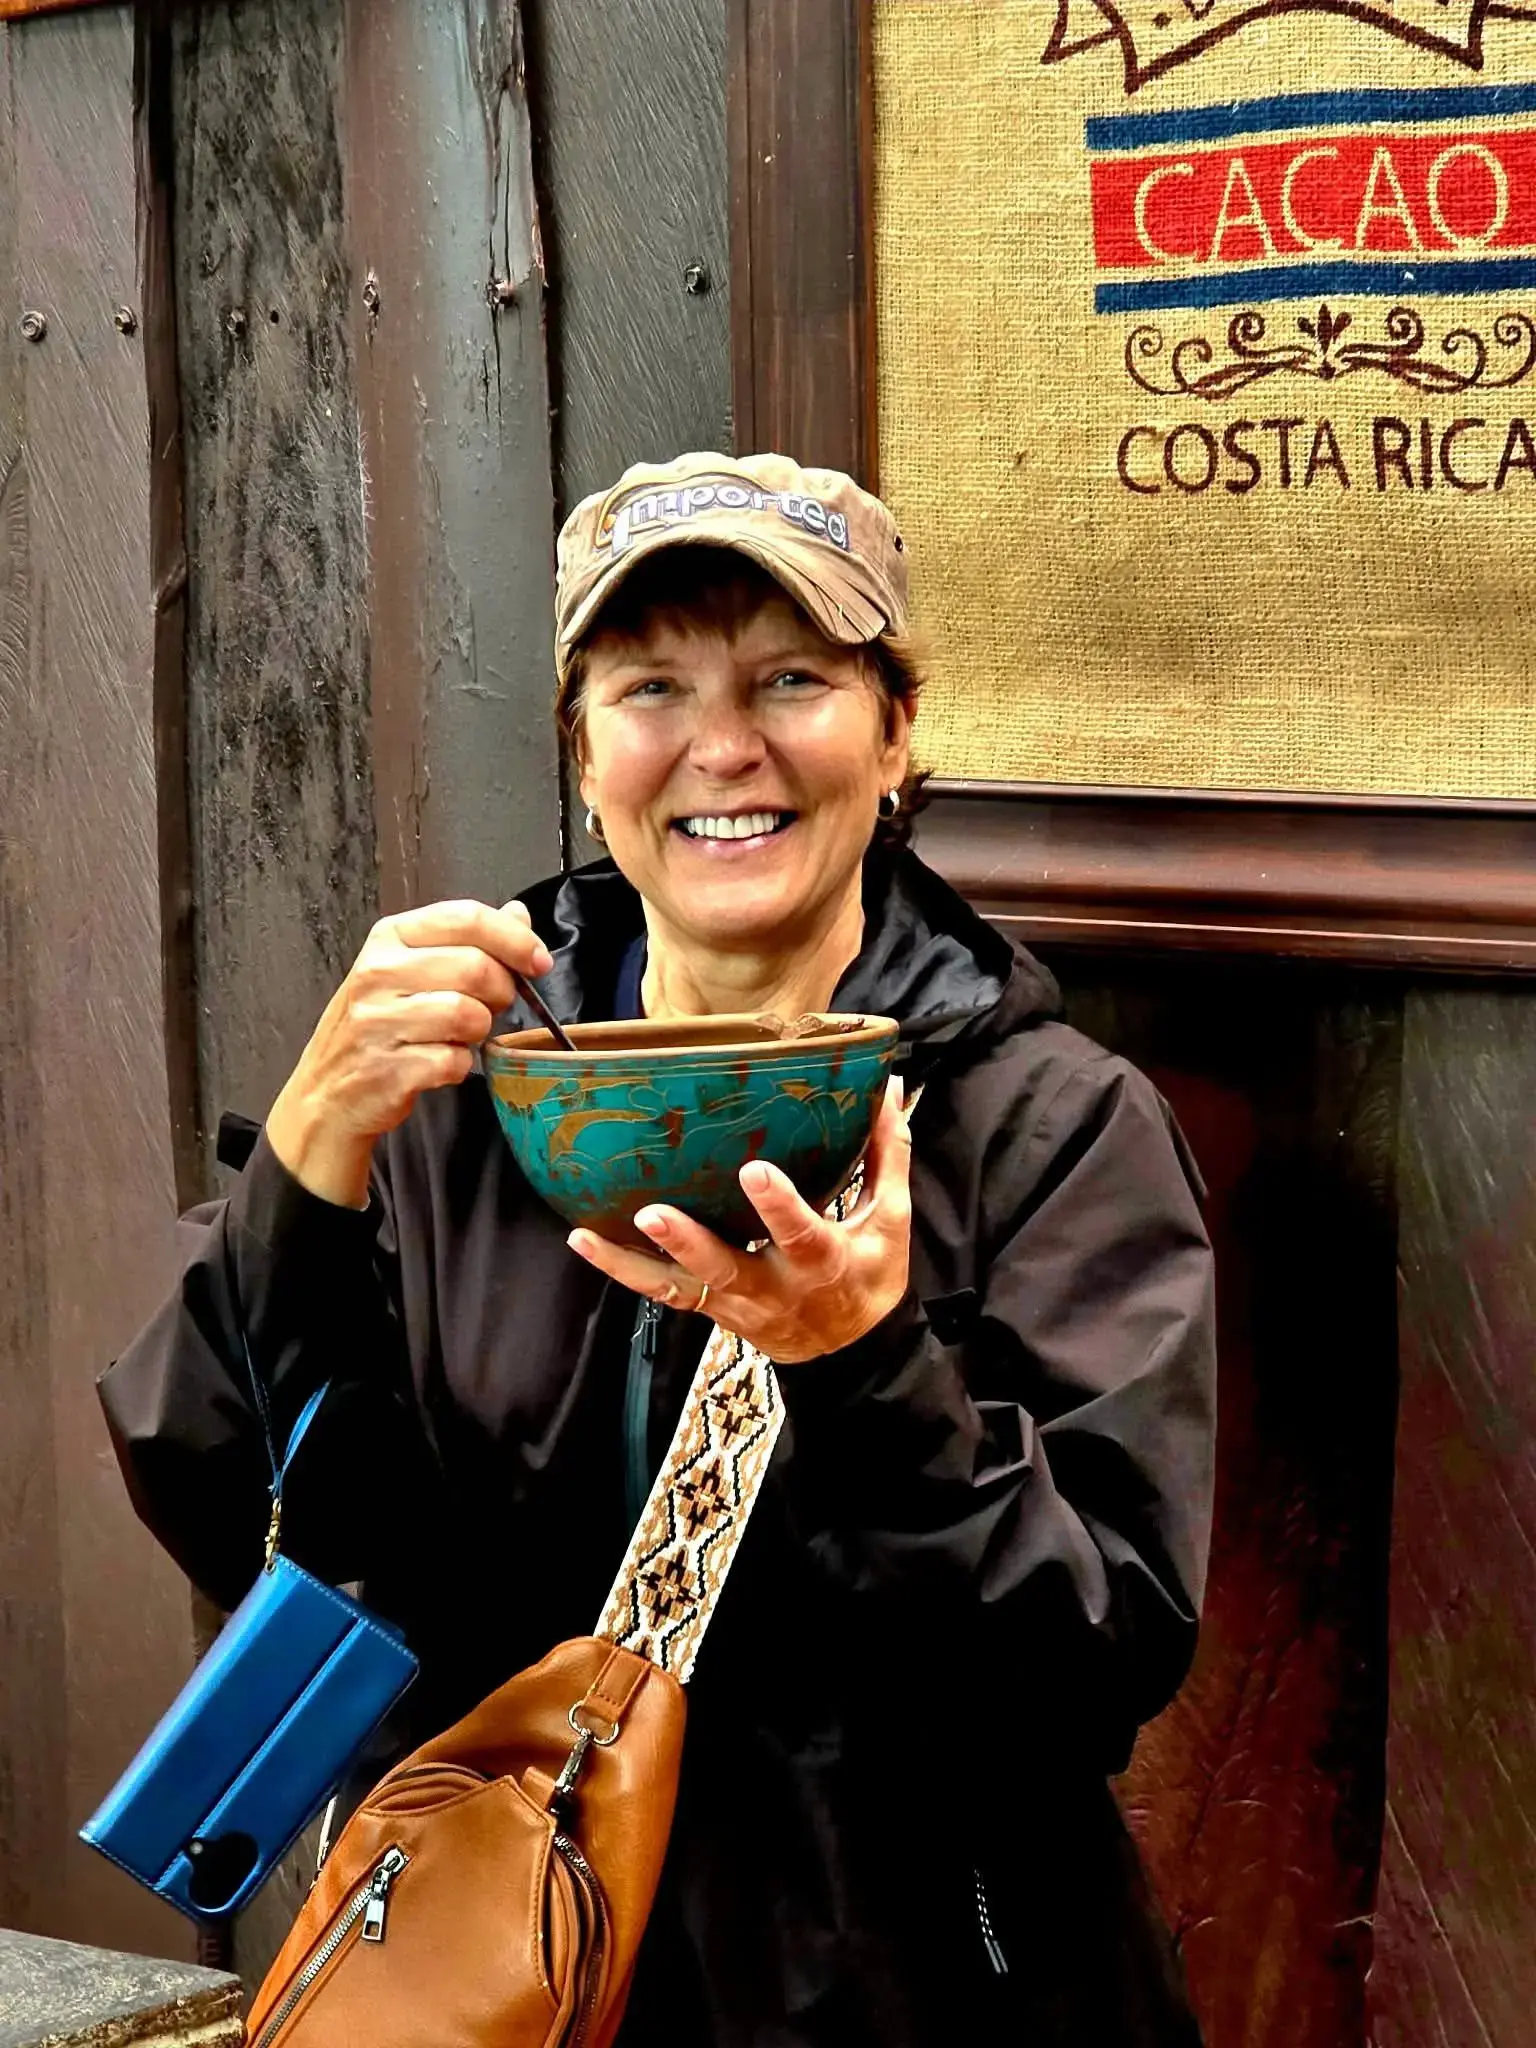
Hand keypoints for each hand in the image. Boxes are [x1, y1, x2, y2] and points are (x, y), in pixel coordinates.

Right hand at [267, 900, 552, 1206]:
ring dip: (479, 1031)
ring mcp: (377, 1022)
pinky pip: (454, 1061)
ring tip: (460, 1036)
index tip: (538, 962)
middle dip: (502, 992)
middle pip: (475, 967)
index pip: (466, 918)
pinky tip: (441, 1063)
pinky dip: (459, 1066)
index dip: (515, 939)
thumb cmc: (379, 1025)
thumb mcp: (413, 968)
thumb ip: (467, 939)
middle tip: (493, 1007)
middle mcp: (378, 973)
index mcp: (389, 938)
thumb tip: (518, 914)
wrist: (326, 1092)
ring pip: (468, 1015)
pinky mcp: (386, 1069)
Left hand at [566, 1077, 913, 1363]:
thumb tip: (890, 1088)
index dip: (778, 1206)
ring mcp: (735, 1304)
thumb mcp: (892, 1222)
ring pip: (680, 1286)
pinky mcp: (709, 1309)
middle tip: (654, 1213)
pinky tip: (582, 1241)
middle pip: (727, 1269)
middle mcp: (773, 1289)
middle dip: (691, 1243)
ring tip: (588, 1236)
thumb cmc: (871, 1275)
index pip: (800, 1235)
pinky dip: (620, 1269)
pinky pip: (661, 1293)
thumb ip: (887, 1155)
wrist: (851, 1353)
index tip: (754, 1171)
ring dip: (632, 1264)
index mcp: (822, 1263)